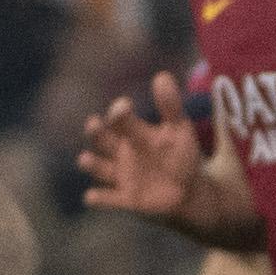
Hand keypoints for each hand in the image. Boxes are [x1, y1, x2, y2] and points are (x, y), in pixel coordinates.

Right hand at [78, 73, 202, 218]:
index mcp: (131, 133)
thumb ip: (171, 106)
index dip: (119, 112)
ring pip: (98, 167)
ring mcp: (120, 176)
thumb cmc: (181, 156)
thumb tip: (162, 76)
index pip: (119, 119)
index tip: (125, 105)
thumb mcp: (179, 130)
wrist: (189, 191)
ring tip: (86, 158)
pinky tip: (91, 196)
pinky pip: (107, 199)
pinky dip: (98, 198)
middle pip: (101, 139)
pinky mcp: (125, 199)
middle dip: (96, 132)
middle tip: (94, 123)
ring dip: (90, 163)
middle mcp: (119, 152)